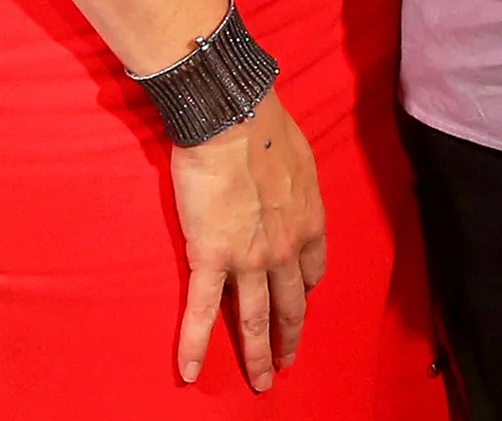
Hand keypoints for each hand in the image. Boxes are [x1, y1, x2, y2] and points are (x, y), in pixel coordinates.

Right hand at [171, 91, 325, 391]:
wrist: (233, 117)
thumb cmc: (266, 124)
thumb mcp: (299, 157)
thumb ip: (296, 183)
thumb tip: (288, 184)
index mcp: (308, 221)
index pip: (311, 270)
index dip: (305, 288)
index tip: (300, 298)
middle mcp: (285, 249)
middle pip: (290, 304)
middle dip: (290, 337)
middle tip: (287, 362)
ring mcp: (249, 259)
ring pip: (255, 319)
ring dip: (258, 355)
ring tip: (259, 383)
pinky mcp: (212, 258)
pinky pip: (202, 311)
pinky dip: (195, 344)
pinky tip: (190, 370)